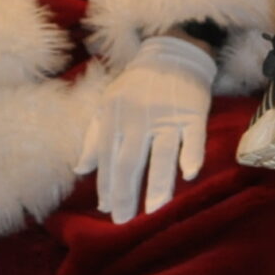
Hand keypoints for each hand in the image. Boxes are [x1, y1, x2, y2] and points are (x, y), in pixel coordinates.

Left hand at [75, 35, 214, 222]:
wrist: (171, 54)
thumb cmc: (135, 86)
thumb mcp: (107, 105)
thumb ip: (94, 137)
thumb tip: (80, 169)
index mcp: (115, 115)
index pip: (108, 157)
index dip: (107, 184)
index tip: (106, 209)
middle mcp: (138, 117)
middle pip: (131, 159)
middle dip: (126, 192)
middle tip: (123, 220)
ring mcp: (167, 115)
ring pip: (162, 152)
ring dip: (158, 182)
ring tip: (154, 208)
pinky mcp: (192, 112)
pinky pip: (193, 136)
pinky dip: (191, 154)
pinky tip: (188, 174)